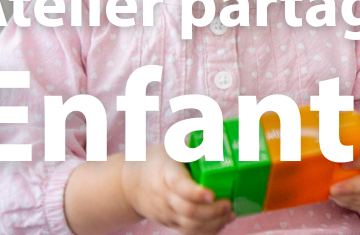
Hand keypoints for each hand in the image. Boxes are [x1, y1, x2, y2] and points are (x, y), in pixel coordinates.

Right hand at [120, 143, 234, 234]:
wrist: (129, 184)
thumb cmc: (155, 162)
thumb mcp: (170, 148)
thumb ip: (192, 145)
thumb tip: (220, 135)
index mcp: (166, 174)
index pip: (179, 186)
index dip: (195, 193)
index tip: (211, 194)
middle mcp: (165, 196)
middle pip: (188, 210)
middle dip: (212, 211)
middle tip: (228, 204)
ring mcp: (166, 212)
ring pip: (190, 225)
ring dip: (214, 223)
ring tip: (230, 214)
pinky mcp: (170, 223)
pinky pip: (188, 232)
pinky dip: (207, 231)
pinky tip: (221, 223)